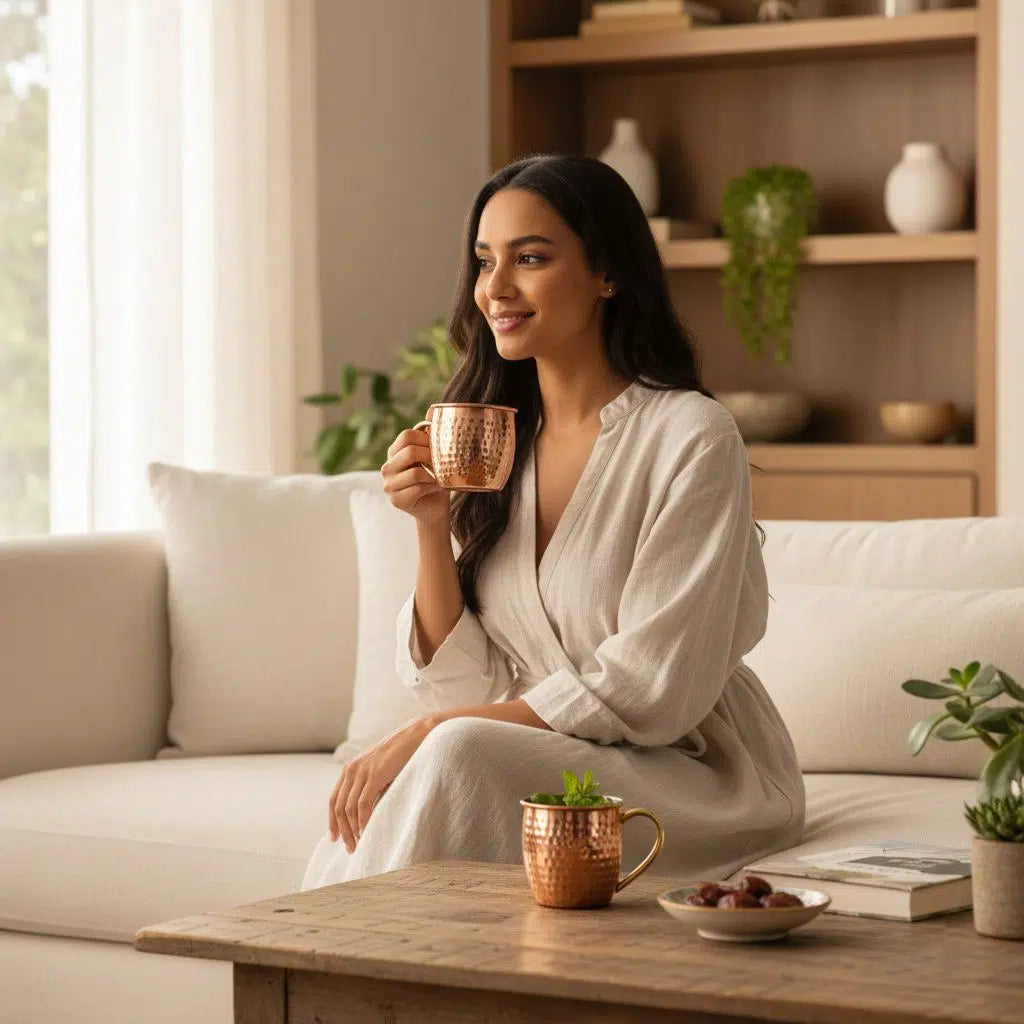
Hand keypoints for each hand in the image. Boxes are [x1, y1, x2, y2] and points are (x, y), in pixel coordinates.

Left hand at [329, 716, 433, 852]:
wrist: (416, 736)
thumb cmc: (402, 755)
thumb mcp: (380, 771)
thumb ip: (370, 787)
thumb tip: (367, 814)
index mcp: (350, 769)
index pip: (334, 800)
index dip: (333, 821)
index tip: (334, 838)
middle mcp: (352, 770)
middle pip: (339, 807)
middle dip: (342, 830)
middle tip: (350, 848)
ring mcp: (362, 772)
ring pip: (349, 808)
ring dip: (352, 830)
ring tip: (359, 844)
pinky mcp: (375, 775)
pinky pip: (363, 804)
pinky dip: (362, 821)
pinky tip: (366, 832)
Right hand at [381, 427, 450, 526]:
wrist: (435, 508)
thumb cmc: (435, 479)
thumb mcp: (434, 455)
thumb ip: (431, 433)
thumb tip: (433, 408)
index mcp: (394, 453)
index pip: (406, 436)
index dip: (426, 439)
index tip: (438, 447)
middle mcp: (387, 467)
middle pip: (409, 452)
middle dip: (431, 456)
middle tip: (443, 463)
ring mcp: (389, 485)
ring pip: (415, 472)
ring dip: (434, 475)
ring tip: (441, 477)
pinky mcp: (396, 500)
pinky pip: (418, 488)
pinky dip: (433, 487)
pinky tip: (437, 488)